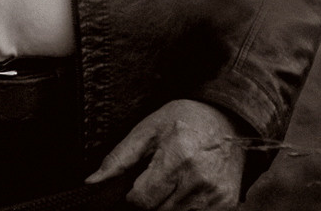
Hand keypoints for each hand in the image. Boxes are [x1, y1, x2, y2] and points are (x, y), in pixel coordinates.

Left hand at [87, 99, 251, 208]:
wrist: (228, 119)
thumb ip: (119, 157)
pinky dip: (187, 208)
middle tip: (161, 179)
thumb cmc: (185, 120)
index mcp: (177, 157)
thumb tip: (92, 181)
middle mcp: (199, 179)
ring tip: (176, 182)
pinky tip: (189, 190)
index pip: (142, 201)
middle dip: (153, 199)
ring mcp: (216, 195)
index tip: (141, 182)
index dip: (135, 194)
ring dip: (170, 205)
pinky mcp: (227, 204)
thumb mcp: (148, 129)